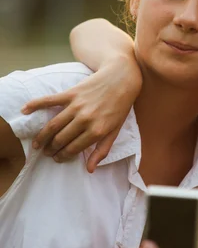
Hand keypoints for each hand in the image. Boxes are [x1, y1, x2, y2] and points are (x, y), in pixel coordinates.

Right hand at [21, 59, 141, 171]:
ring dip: (42, 137)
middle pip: (61, 139)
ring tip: (38, 144)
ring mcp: (76, 106)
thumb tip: (90, 169)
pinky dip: (35, 105)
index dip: (63, 156)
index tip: (57, 158)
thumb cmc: (120, 106)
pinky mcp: (71, 93)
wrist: (121, 78)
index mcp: (97, 131)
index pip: (73, 149)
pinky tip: (25, 111)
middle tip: (47, 153)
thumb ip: (102, 150)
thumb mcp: (115, 131)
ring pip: (53, 125)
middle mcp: (85, 119)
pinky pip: (49, 101)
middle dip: (51, 149)